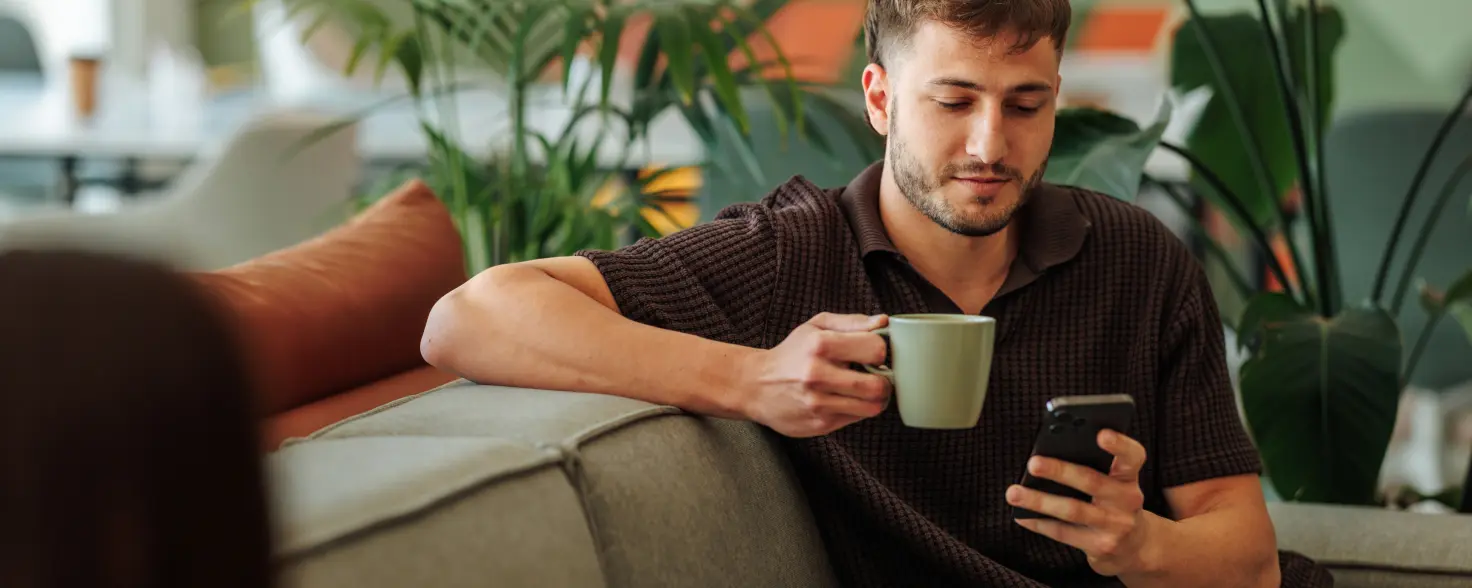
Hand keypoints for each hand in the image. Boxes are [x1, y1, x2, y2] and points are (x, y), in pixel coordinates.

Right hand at [740, 312, 892, 437]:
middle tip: (877, 376)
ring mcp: (818, 403)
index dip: (881, 352)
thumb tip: (884, 321)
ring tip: (866, 389)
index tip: (874, 354)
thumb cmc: (792, 353)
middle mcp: (818, 375)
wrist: (756, 385)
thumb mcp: (816, 327)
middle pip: (878, 385)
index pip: (875, 350)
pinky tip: (845, 399)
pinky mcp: (819, 424)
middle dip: (885, 380)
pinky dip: (858, 409)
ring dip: (876, 398)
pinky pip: (856, 418)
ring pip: (872, 407)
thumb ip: (852, 322)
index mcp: (820, 345)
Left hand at [1006, 429, 1157, 576]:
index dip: (1120, 444)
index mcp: (1128, 477)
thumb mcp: (1115, 482)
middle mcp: (1127, 500)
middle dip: (1060, 471)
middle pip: (1092, 481)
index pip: (1133, 456)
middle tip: (1033, 463)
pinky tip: (1021, 515)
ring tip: (1014, 493)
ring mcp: (1115, 525)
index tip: (1101, 434)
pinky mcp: (1100, 546)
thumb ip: (1095, 465)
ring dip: (1039, 501)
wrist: (1133, 546)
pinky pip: (1064, 533)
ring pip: (1073, 510)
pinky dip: (1039, 523)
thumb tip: (1050, 451)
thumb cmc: (1114, 503)